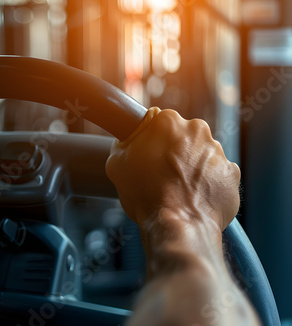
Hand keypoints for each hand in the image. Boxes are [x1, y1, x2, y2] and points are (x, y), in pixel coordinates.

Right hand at [106, 107, 240, 231]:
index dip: (151, 140)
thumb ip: (124, 144)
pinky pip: (216, 175)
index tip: (147, 154)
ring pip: (200, 155)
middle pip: (182, 137)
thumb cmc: (145, 195)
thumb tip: (128, 142)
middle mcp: (197, 130)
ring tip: (177, 190)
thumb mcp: (116, 164)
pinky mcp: (231, 173)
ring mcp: (218, 152)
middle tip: (160, 175)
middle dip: (173, 152)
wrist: (178, 225)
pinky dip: (207, 184)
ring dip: (190, 168)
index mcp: (168, 121)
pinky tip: (192, 197)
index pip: (157, 122)